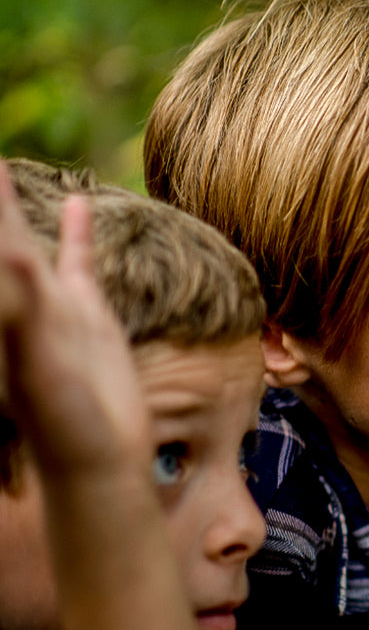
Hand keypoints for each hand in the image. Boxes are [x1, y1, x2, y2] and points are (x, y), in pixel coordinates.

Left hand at [0, 160, 150, 481]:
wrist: (97, 466)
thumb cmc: (66, 430)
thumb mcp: (41, 371)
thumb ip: (25, 317)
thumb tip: (17, 258)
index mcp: (11, 309)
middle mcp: (25, 301)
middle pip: (1, 233)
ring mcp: (56, 306)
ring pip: (29, 240)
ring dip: (14, 205)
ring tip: (2, 164)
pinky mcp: (89, 318)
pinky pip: (80, 263)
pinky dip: (79, 233)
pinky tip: (78, 204)